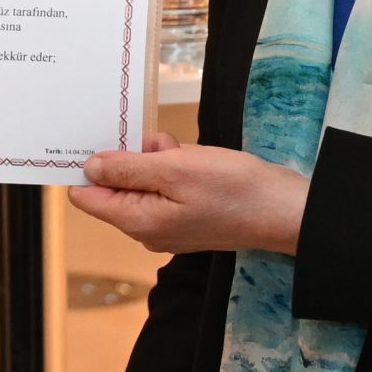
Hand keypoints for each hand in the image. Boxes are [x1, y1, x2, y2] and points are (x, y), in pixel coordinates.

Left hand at [69, 132, 309, 255]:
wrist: (284, 210)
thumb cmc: (233, 189)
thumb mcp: (174, 168)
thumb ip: (127, 168)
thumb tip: (90, 167)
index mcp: (137, 221)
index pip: (87, 196)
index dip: (88, 167)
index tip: (100, 141)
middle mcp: (147, 229)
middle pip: (115, 186)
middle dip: (132, 158)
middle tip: (163, 146)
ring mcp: (168, 225)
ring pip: (143, 181)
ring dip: (158, 160)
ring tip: (185, 153)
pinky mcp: (187, 216)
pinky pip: (165, 187)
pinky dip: (175, 168)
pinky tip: (197, 161)